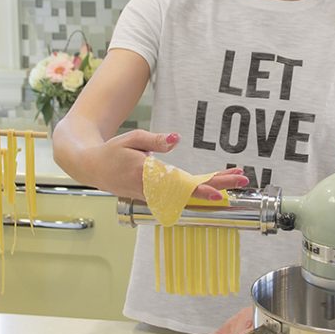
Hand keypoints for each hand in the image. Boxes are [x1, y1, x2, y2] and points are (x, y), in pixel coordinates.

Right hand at [82, 129, 247, 200]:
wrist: (93, 167)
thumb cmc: (112, 152)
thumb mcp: (132, 138)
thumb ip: (156, 140)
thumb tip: (177, 139)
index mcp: (146, 175)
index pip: (179, 185)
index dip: (200, 191)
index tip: (219, 194)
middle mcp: (153, 189)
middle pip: (191, 191)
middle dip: (218, 185)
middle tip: (242, 179)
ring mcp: (154, 194)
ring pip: (189, 193)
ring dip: (213, 185)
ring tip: (235, 177)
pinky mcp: (155, 194)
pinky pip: (182, 193)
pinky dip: (200, 187)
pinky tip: (216, 183)